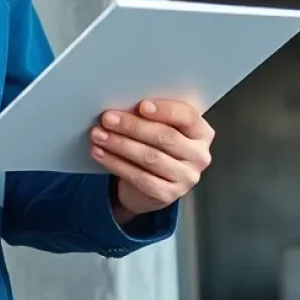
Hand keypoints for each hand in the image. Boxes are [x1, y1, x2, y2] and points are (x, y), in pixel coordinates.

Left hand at [89, 100, 213, 222]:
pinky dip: (116, 164)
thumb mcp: (158, 126)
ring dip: (120, 144)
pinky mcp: (169, 195)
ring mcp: (186, 178)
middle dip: (132, 126)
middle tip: (108, 118)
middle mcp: (199, 155)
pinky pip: (140, 178)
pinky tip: (100, 154)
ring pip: (150, 157)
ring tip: (98, 135)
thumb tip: (123, 103)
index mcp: (201, 132)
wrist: (151, 183)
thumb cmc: (155, 144)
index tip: (141, 105)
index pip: (187, 117)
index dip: (165, 110)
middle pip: (165, 137)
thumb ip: (149, 115)